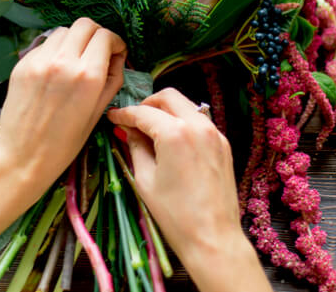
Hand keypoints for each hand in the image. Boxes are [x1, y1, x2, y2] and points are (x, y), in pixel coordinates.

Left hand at [0, 18, 125, 210]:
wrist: (22, 157)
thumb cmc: (65, 142)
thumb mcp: (99, 112)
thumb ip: (113, 78)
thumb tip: (118, 57)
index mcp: (87, 76)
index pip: (105, 36)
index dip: (115, 42)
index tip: (116, 52)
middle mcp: (64, 61)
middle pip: (85, 24)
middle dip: (97, 34)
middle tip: (98, 51)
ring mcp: (40, 60)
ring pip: (64, 30)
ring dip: (75, 40)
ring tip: (75, 60)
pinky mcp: (23, 64)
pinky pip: (45, 45)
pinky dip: (56, 50)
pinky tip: (56, 70)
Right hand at [107, 89, 271, 291]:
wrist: (214, 238)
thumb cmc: (175, 214)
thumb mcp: (145, 179)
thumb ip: (135, 146)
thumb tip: (128, 130)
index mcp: (175, 133)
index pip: (143, 113)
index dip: (124, 113)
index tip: (112, 117)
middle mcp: (197, 125)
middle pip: (168, 97)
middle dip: (148, 104)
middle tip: (134, 120)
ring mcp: (214, 133)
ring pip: (186, 105)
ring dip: (167, 111)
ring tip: (152, 130)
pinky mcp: (223, 143)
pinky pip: (199, 121)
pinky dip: (183, 122)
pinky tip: (172, 141)